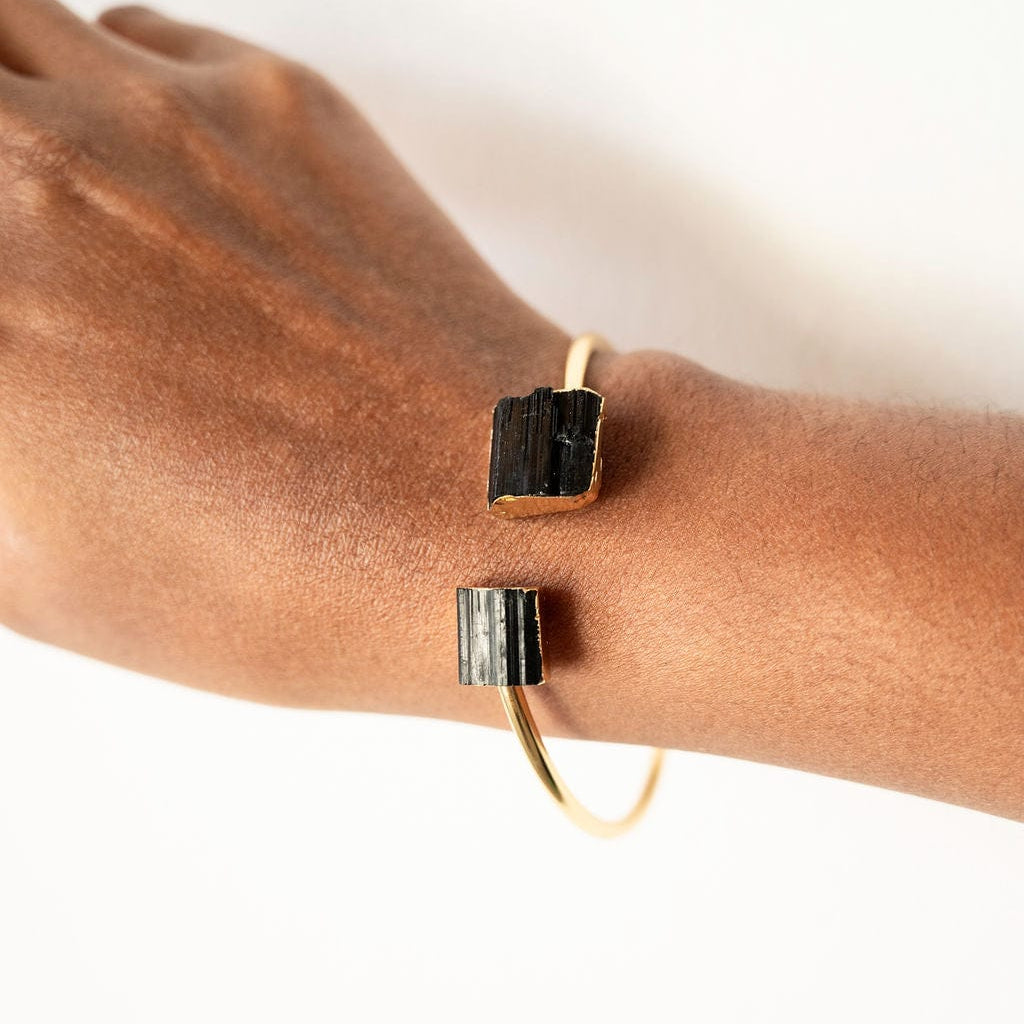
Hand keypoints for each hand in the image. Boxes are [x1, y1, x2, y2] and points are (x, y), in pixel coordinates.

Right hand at [0, 2, 635, 715]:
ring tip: (46, 187)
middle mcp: (41, 180)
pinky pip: (134, 39)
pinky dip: (108, 86)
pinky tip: (148, 171)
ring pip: (13, 34)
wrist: (482, 516)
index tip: (14, 330)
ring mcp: (164, 118)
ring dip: (11, 104)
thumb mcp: (46, 583)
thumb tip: (7, 406)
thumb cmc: (292, 581)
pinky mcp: (276, 102)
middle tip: (20, 261)